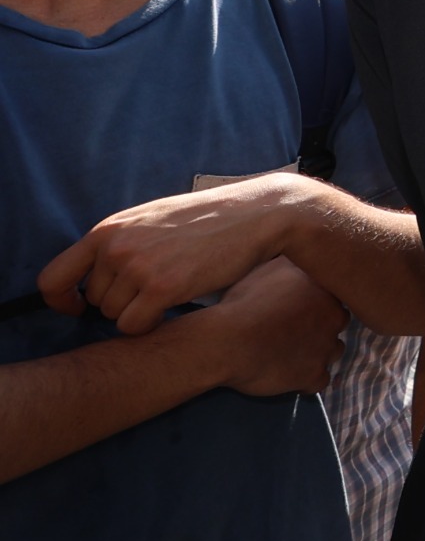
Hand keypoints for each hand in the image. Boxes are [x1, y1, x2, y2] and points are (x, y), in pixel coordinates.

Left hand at [41, 173, 313, 333]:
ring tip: (170, 290)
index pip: (52, 277)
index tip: (77, 307)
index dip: (60, 301)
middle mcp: (115, 248)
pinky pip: (134, 326)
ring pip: (114, 316)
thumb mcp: (152, 218)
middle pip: (93, 301)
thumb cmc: (207, 219)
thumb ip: (120, 241)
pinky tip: (174, 305)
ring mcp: (137, 268)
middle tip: (153, 288)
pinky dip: (150, 324)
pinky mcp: (162, 288)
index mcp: (108, 229)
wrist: (255, 215)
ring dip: (138, 312)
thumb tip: (94, 274)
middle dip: (119, 302)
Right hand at [199, 258, 347, 395]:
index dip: (316, 304)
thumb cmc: (243, 302)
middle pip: (337, 323)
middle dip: (321, 327)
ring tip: (290, 353)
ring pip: (333, 351)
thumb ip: (291, 265)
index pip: (334, 297)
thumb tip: (300, 257)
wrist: (228, 341)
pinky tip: (289, 376)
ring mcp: (327, 348)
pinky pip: (320, 381)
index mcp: (326, 290)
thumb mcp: (268, 268)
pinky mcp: (315, 375)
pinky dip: (306, 380)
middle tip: (294, 331)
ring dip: (317, 353)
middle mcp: (334, 317)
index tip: (299, 309)